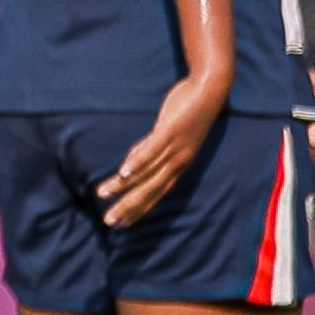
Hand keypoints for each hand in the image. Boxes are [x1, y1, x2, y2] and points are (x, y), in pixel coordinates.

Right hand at [99, 77, 226, 226]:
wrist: (211, 90)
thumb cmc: (189, 111)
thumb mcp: (166, 135)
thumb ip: (147, 151)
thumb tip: (127, 168)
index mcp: (179, 165)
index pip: (156, 194)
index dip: (139, 209)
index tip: (123, 223)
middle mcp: (178, 162)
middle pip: (149, 191)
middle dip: (128, 207)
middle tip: (109, 221)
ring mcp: (175, 148)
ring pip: (146, 174)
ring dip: (124, 187)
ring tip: (102, 195)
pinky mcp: (171, 131)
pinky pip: (151, 151)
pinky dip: (137, 163)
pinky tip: (123, 172)